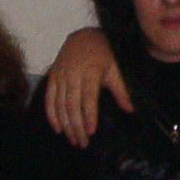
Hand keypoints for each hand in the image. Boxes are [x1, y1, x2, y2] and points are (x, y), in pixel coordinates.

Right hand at [43, 29, 132, 147]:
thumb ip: (121, 90)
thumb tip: (130, 110)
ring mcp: (61, 75)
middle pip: (72, 104)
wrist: (82, 36)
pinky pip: (49, 98)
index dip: (89, 115)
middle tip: (83, 143)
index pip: (89, 97)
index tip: (91, 131)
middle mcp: (73, 73)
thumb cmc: (102, 54)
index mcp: (91, 71)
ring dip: (65, 124)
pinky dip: (51, 115)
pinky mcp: (52, 76)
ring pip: (60, 104)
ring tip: (73, 139)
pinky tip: (58, 129)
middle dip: (77, 126)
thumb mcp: (114, 68)